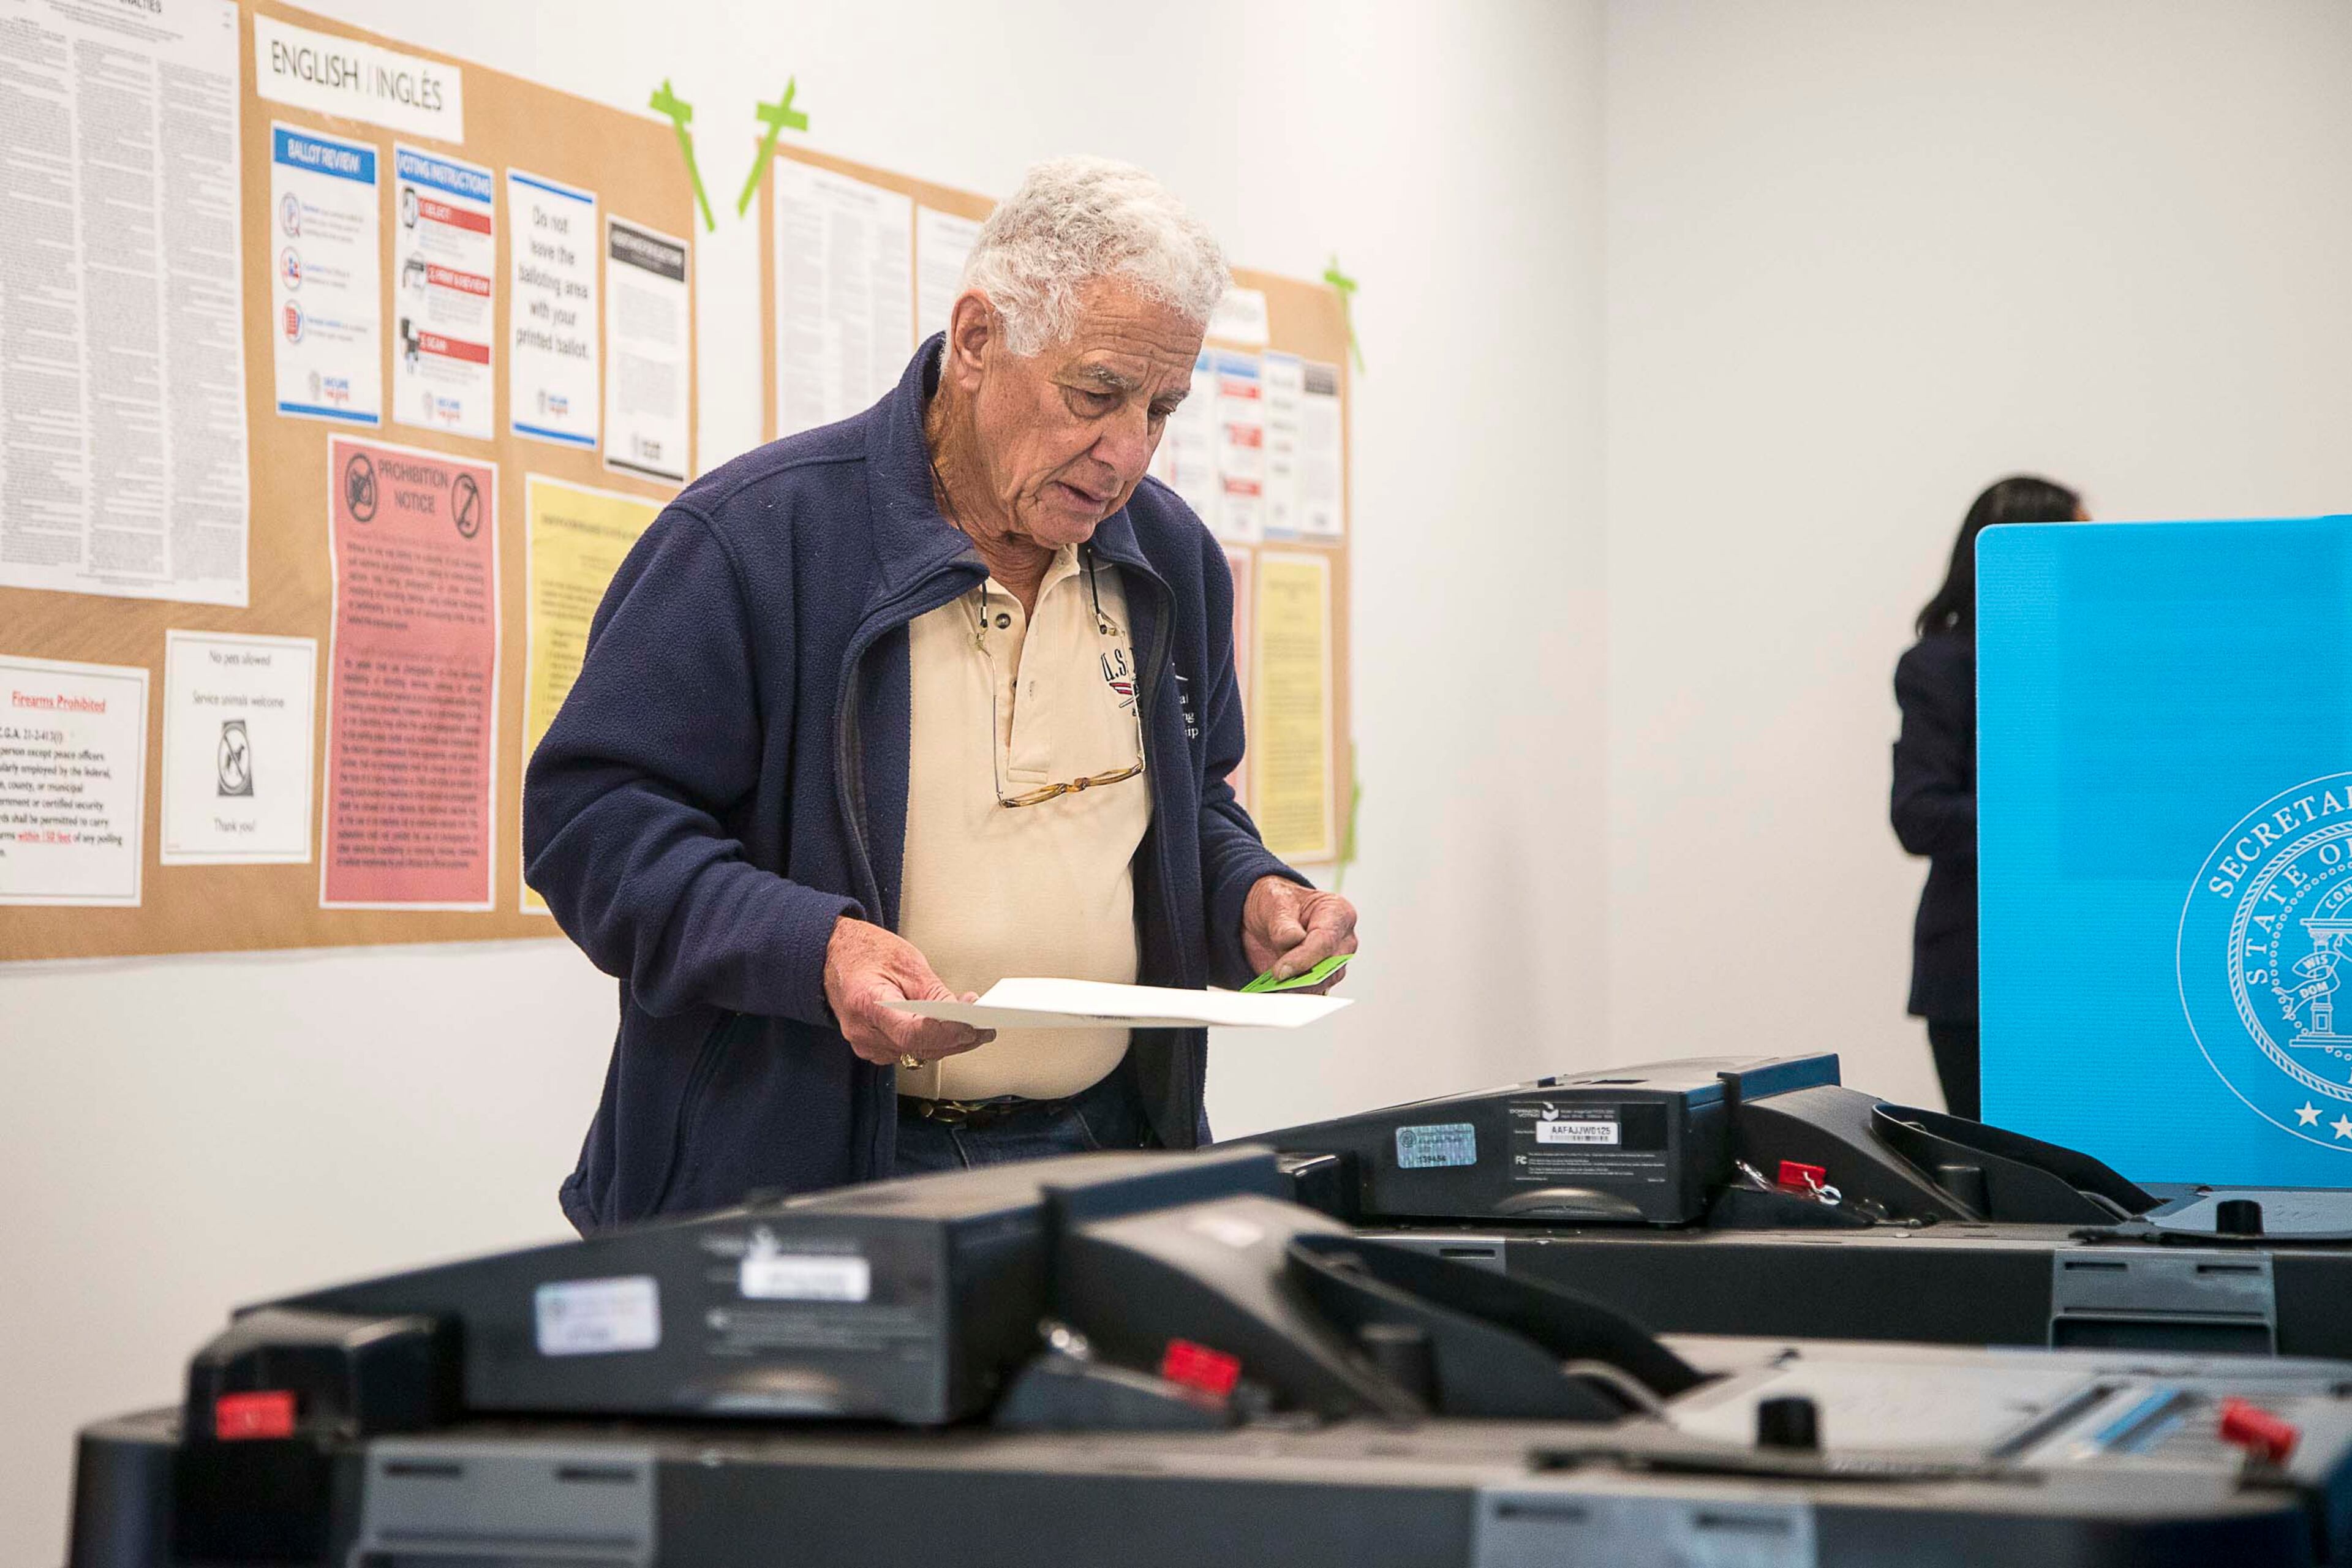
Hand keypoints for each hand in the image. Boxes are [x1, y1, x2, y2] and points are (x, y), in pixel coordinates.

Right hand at [822, 917, 994, 1066]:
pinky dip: (930, 1043)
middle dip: (956, 1040)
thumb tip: (963, 1013)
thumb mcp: (907, 962)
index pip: (911, 1033)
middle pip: (918, 1048)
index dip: (945, 1033)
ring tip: (975, 1028)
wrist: (833, 955)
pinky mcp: (871, 1047)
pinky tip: (949, 1032)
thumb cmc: (866, 953)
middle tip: (986, 1029)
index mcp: (866, 1003)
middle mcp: (862, 1031)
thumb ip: (934, 993)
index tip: (972, 1026)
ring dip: (946, 1043)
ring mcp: (864, 1043)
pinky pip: (907, 1052)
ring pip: (916, 1054)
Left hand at [1241, 877, 1358, 991]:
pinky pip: (1310, 993)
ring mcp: (1332, 963)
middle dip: (1301, 976)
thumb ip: (1283, 923)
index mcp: (1338, 913)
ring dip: (1296, 989)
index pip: (1326, 941)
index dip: (1303, 958)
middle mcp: (1342, 941)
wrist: (1265, 917)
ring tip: (1273, 986)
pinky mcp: (1319, 980)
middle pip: (1329, 968)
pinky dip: (1292, 994)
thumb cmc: (1278, 903)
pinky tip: (1275, 991)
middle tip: (1275, 979)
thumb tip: (1292, 940)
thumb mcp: (1275, 901)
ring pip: (1322, 985)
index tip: (1280, 970)